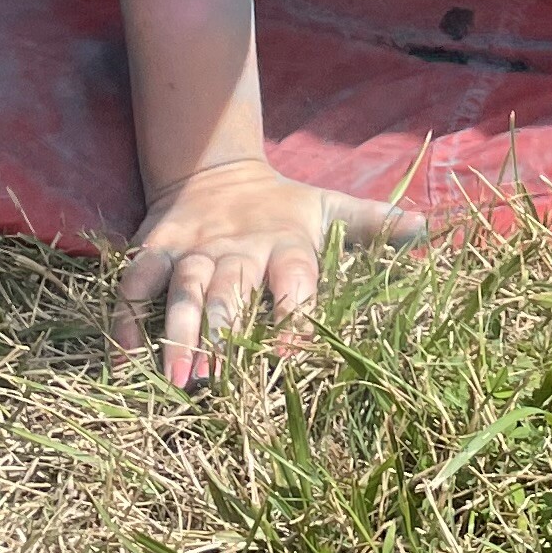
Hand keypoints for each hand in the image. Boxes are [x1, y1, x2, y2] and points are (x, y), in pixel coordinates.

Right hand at [119, 157, 426, 386]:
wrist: (215, 169)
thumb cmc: (283, 208)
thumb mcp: (330, 208)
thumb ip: (374, 225)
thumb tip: (428, 229)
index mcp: (286, 243)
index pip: (294, 280)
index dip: (294, 317)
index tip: (289, 360)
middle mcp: (237, 248)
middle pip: (230, 290)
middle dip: (221, 334)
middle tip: (213, 383)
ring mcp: (193, 250)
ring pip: (182, 291)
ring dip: (176, 334)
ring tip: (173, 379)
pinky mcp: (155, 249)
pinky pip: (135, 284)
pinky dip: (126, 319)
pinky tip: (123, 360)